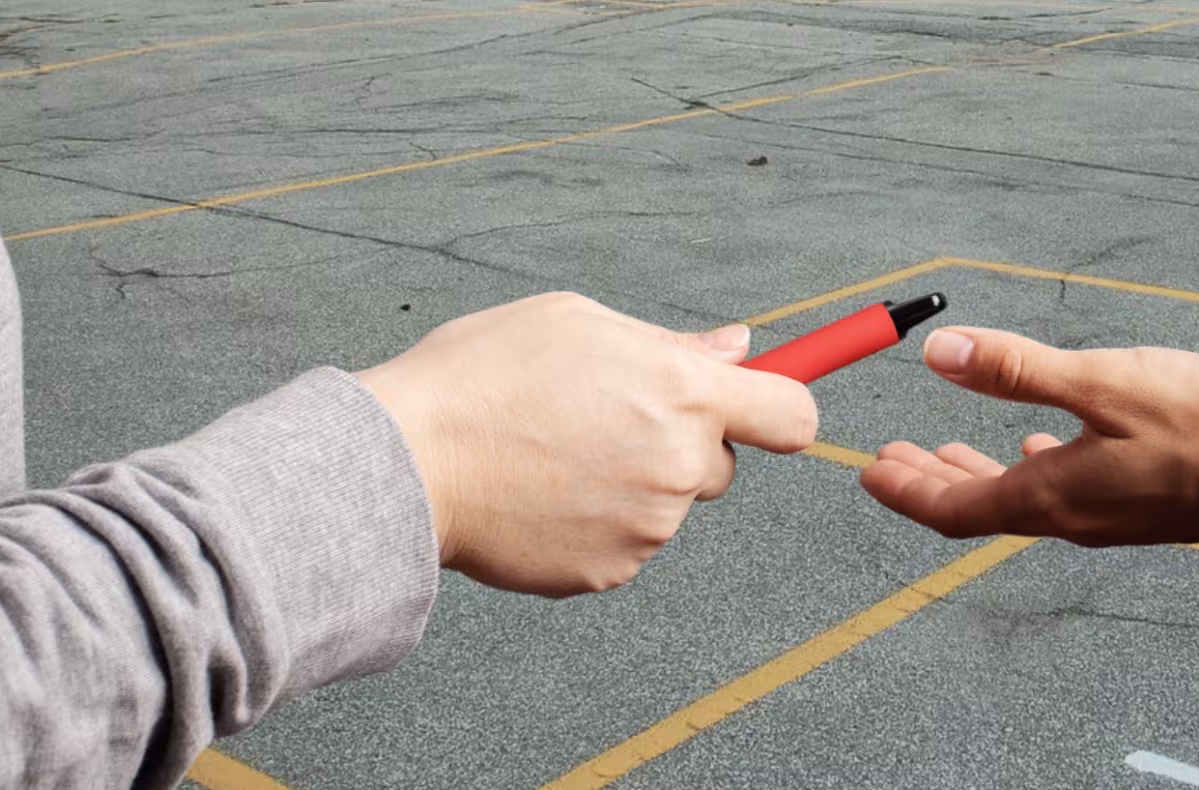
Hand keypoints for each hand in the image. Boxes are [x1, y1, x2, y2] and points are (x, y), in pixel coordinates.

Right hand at [356, 292, 817, 596]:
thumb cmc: (483, 374)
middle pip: (721, 465)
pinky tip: (541, 497)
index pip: (793, 416)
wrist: (405, 462)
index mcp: (683, 391)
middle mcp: (679, 464)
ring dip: (632, 485)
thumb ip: (672, 342)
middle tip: (604, 423)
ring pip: (667, 505)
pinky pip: (625, 545)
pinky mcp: (610, 572)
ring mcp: (648, 526)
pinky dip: (595, 526)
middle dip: (682, 446)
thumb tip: (739, 348)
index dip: (781, 410)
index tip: (763, 409)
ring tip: (553, 456)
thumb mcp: (578, 322)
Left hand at [859, 327, 1198, 546]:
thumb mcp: (1101, 384)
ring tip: (944, 451)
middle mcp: (1070, 516)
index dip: (904, 489)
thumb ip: (1020, 369)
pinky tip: (1040, 447)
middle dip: (929, 480)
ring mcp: (1105, 515)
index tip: (867, 471)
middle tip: (891, 458)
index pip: (953, 507)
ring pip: (1020, 498)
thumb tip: (940, 353)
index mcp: (1050, 495)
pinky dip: (1031, 469)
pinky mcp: (1136, 504)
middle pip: (980, 506)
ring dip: (976, 473)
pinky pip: (1063, 492)